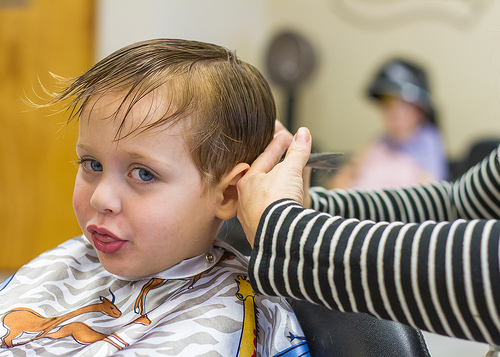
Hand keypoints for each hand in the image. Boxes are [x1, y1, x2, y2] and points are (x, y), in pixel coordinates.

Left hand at [236, 125, 311, 246]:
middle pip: (261, 178)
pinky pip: (267, 214)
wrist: (279, 237)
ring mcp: (250, 217)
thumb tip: (303, 133)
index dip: (278, 145)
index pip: (265, 158)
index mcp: (247, 181)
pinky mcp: (259, 233)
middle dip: (273, 168)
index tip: (287, 137)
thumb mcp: (290, 171)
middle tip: (282, 156)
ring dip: (273, 189)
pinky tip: (280, 208)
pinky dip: (274, 207)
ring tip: (284, 183)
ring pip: (262, 197)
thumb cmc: (278, 201)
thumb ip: (297, 152)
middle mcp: (244, 199)